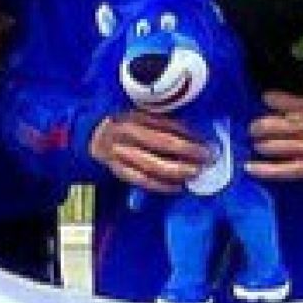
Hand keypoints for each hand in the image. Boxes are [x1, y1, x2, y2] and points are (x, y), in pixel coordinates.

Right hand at [90, 111, 208, 192]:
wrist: (96, 137)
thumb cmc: (127, 125)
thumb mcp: (143, 115)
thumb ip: (164, 123)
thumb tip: (194, 136)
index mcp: (135, 118)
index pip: (166, 127)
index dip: (188, 136)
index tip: (206, 143)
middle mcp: (127, 135)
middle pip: (161, 145)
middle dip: (187, 153)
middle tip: (205, 160)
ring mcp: (121, 154)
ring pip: (152, 166)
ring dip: (177, 171)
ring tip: (195, 173)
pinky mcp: (119, 171)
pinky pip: (143, 181)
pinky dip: (162, 186)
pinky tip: (178, 187)